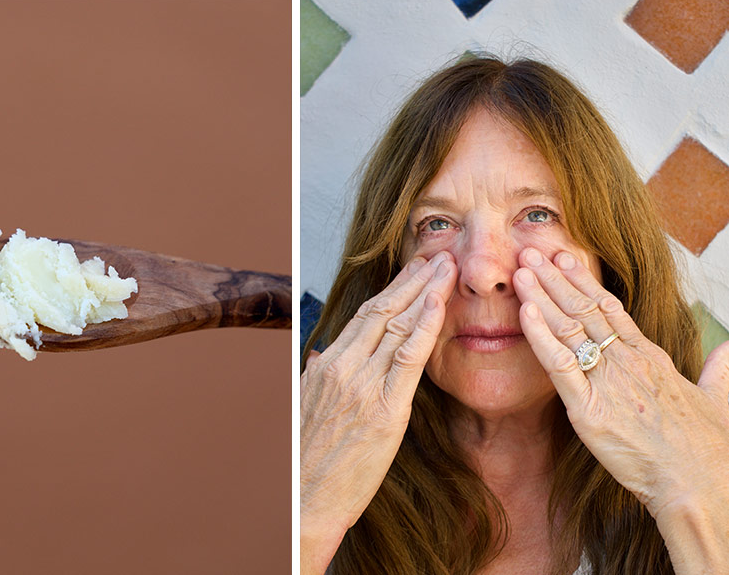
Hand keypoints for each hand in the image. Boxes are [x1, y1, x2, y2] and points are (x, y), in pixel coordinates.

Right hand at [300, 251, 456, 573]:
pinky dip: (424, 326)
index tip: (411, 271)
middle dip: (412, 280)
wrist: (306, 497)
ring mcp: (362, 386)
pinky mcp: (384, 409)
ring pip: (397, 326)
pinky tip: (438, 303)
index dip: (391, 290)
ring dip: (425, 292)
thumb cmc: (310, 459)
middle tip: (437, 255)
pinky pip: (408, 358)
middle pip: (382, 311)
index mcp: (326, 365)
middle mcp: (342, 367)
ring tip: (447, 267)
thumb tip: (319, 356)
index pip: (364, 316)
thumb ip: (317, 377)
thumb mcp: (306, 408)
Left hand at [513, 247, 728, 569]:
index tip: (566, 259)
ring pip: (569, 328)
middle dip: (555, 279)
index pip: (612, 308)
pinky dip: (539, 337)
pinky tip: (524, 313)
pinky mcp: (588, 409)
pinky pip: (559, 364)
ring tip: (522, 270)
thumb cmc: (708, 449)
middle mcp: (627, 361)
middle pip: (585, 309)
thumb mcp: (718, 400)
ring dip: (541, 296)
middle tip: (532, 252)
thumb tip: (728, 350)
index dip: (585, 282)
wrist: (700, 484)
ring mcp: (607, 382)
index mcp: (651, 357)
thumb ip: (718, 371)